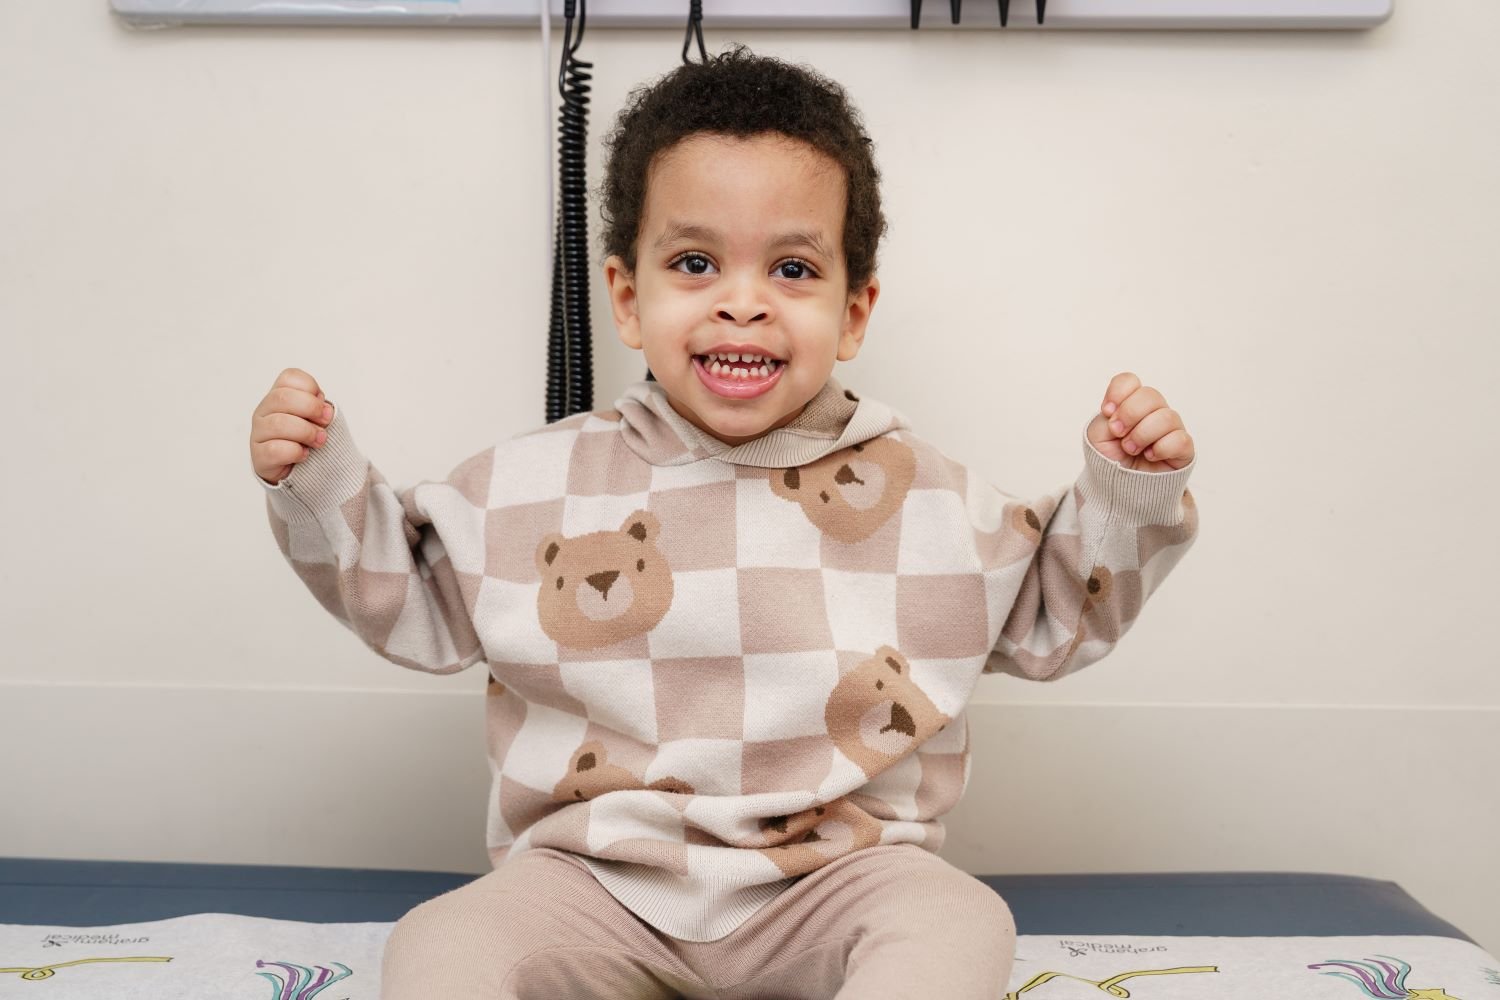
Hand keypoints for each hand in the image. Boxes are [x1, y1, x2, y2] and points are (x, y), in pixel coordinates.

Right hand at [249, 367, 335, 485]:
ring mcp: (259, 433)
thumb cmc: (306, 439)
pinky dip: (296, 452)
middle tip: (325, 422)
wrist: (296, 470)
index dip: (311, 387)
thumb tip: (325, 410)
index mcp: (278, 395)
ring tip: (319, 441)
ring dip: (307, 432)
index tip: (323, 403)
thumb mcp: (317, 419)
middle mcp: (264, 411)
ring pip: (279, 423)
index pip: (289, 377)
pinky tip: (304, 454)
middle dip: (311, 408)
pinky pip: (275, 450)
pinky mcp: (259, 456)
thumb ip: (321, 409)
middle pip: (282, 397)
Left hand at [1086, 372, 1194, 472]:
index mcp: (1131, 404)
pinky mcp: (1183, 449)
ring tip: (1131, 449)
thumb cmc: (1111, 459)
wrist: (1119, 489)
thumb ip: (1106, 416)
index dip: (1118, 393)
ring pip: (1166, 417)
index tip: (1107, 412)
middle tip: (1118, 433)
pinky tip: (1150, 456)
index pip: (1129, 381)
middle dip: (1129, 414)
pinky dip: (1160, 449)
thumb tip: (1120, 409)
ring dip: (1142, 434)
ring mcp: (1171, 429)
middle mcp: (1154, 411)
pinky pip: (1180, 440)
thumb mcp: (1098, 435)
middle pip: (1150, 395)